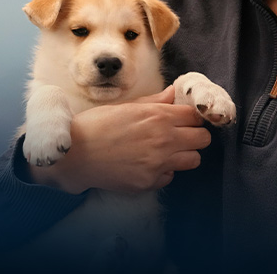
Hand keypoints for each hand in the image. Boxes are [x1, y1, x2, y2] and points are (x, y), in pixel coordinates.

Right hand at [28, 86, 210, 193]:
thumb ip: (153, 101)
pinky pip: (171, 177)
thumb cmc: (96, 125)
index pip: (194, 116)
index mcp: (158, 116)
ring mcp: (158, 163)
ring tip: (166, 151)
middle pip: (202, 139)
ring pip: (194, 160)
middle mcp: (163, 140)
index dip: (190, 116)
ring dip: (184, 154)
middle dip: (194, 135)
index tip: (183, 119)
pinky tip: (147, 164)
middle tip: (179, 135)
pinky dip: (164, 171)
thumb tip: (172, 93)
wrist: (74, 154)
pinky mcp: (150, 182)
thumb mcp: (124, 106)